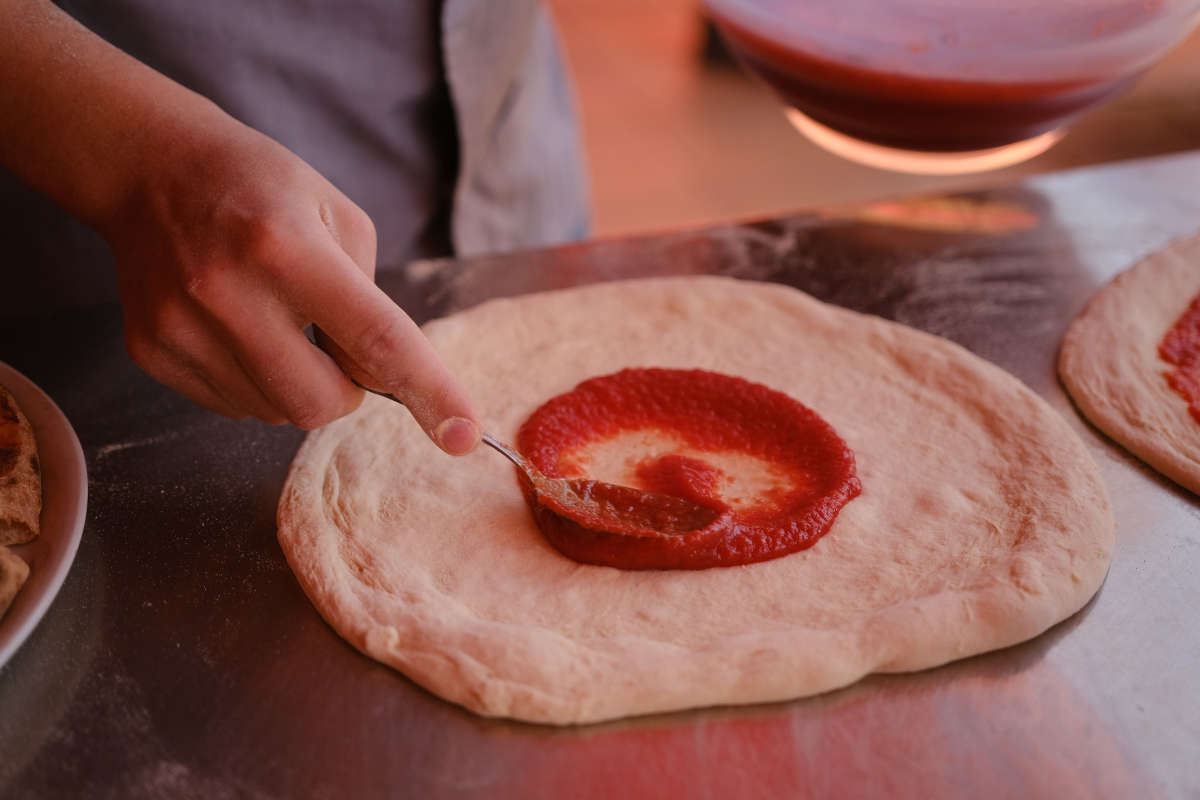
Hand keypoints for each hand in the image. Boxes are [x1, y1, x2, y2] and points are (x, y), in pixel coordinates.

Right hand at [100, 122, 479, 452]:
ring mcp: (181, 327)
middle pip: (320, 403)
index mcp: (287, 247)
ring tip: (275, 319)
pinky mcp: (152, 351)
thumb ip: (372, 305)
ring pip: (276, 413)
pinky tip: (239, 328)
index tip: (463, 437)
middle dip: (349, 392)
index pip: (376, 338)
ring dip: (298, 385)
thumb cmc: (264, 189)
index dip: (428, 391)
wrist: (151, 169)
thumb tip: (381, 384)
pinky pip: (234, 408)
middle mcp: (227, 291)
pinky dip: (256, 383)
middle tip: (336, 345)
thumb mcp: (340, 218)